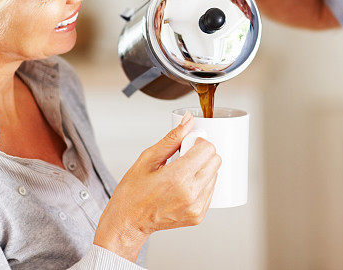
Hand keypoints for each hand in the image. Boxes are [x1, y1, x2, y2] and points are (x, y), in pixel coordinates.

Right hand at [93, 112, 220, 261]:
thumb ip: (171, 138)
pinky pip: (210, 191)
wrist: (128, 223)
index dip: (197, 142)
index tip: (187, 145)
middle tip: (183, 158)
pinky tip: (183, 186)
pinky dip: (200, 184)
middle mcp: (190, 194)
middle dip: (201, 154)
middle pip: (215, 161)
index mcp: (177, 177)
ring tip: (180, 174)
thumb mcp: (147, 159)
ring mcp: (196, 207)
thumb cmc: (132, 193)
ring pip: (215, 175)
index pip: (207, 149)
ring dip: (202, 169)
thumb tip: (188, 120)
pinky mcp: (198, 216)